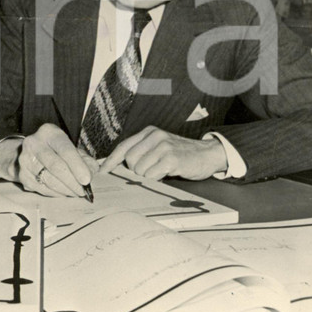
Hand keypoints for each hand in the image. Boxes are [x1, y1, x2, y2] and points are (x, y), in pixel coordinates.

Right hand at [12, 124, 93, 197]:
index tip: (87, 180)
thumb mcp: (71, 147)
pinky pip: (42, 188)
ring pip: (48, 180)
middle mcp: (33, 143)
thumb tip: (92, 173)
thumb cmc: (57, 150)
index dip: (77, 166)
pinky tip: (64, 193)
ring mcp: (25, 159)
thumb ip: (85, 159)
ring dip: (66, 190)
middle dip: (72, 182)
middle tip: (83, 191)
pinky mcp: (22, 175)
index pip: (65, 150)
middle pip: (55, 166)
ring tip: (76, 193)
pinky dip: (56, 193)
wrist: (31, 152)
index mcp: (49, 132)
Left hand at [96, 126, 226, 180]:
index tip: (103, 172)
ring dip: (148, 176)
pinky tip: (167, 173)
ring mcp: (163, 146)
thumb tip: (118, 167)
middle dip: (135, 171)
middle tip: (150, 171)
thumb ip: (142, 152)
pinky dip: (157, 179)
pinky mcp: (171, 158)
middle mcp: (155, 136)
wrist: (208, 154)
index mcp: (149, 132)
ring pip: (140, 169)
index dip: (111, 160)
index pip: (124, 146)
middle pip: (129, 159)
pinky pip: (152, 175)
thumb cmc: (181, 155)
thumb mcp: (160, 147)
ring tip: (161, 171)